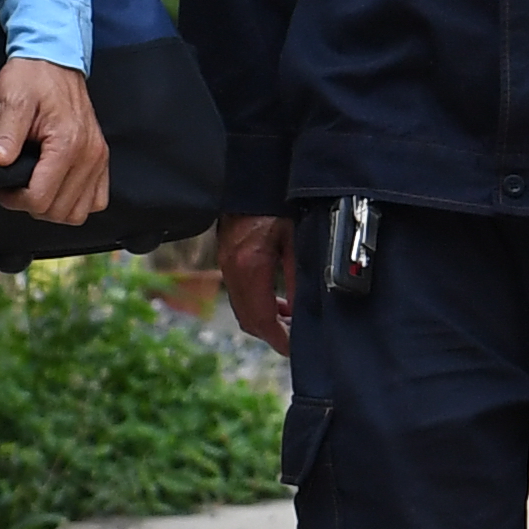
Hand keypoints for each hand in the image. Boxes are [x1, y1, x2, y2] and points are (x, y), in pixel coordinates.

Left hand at [0, 56, 108, 225]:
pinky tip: (54, 187)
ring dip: (52, 208)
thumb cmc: (32, 76)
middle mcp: (89, 155)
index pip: (40, 198)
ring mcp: (98, 158)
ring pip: (78, 212)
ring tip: (31, 188)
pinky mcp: (101, 158)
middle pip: (58, 211)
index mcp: (67, 143)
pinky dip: (74, 201)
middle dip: (28, 205)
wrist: (54, 57)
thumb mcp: (12, 100)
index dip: (12, 199)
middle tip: (9, 187)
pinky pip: (95, 199)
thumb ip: (5, 136)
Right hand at [220, 211, 294, 350]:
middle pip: (249, 320)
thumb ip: (297, 278)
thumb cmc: (276, 203)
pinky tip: (278, 303)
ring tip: (291, 322)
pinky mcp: (226, 260)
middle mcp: (232, 270)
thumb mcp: (295, 240)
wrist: (252, 178)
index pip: (262, 319)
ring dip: (266, 321)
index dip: (280, 339)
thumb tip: (302, 313)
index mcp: (249, 266)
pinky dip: (258, 306)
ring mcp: (226, 265)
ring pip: (243, 310)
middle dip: (273, 335)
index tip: (297, 349)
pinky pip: (240, 295)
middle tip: (298, 339)